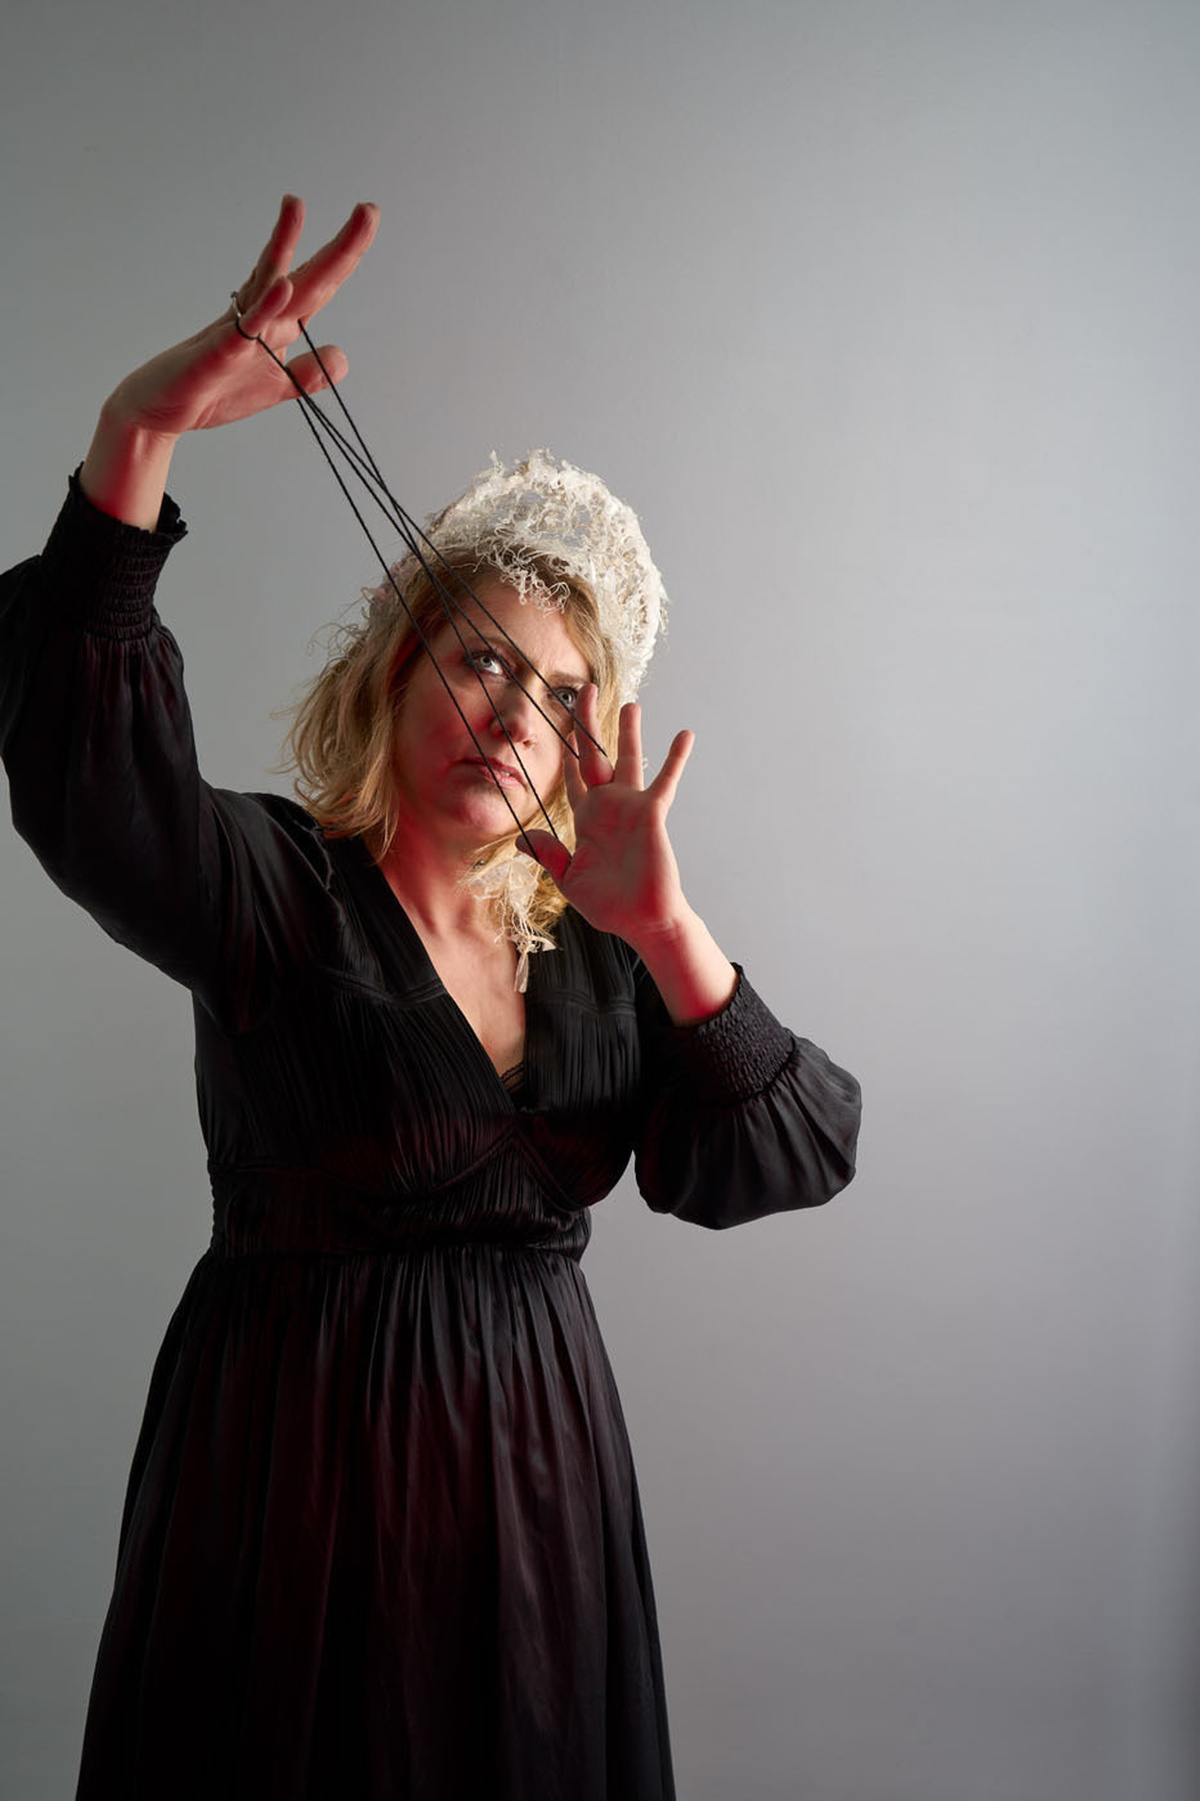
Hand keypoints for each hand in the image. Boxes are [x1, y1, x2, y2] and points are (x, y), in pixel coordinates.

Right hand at [101, 194, 379, 440]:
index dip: (345, 256)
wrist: (160, 411)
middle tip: (368, 209)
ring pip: (268, 282)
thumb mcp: (276, 388)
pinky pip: (245, 327)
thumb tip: (340, 356)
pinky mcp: (218, 353)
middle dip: (339, 246)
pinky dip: (264, 306)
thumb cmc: (213, 392)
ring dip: (284, 242)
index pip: (319, 285)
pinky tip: (284, 285)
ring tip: (296, 205)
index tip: (366, 219)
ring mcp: (238, 330)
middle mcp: (260, 316)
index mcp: (277, 324)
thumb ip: (307, 373)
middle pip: (308, 276)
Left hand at [519, 685, 694, 954]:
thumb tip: (522, 839)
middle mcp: (608, 806)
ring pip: (628, 758)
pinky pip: (665, 780)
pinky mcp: (652, 814)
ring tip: (629, 704)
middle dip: (588, 723)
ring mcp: (631, 807)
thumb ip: (550, 855)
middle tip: (583, 690)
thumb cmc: (609, 905)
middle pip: (594, 755)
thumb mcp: (569, 880)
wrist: (641, 921)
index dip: (565, 752)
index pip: (572, 777)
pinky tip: (684, 734)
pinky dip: (675, 758)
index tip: (561, 727)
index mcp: (587, 819)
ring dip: (628, 731)